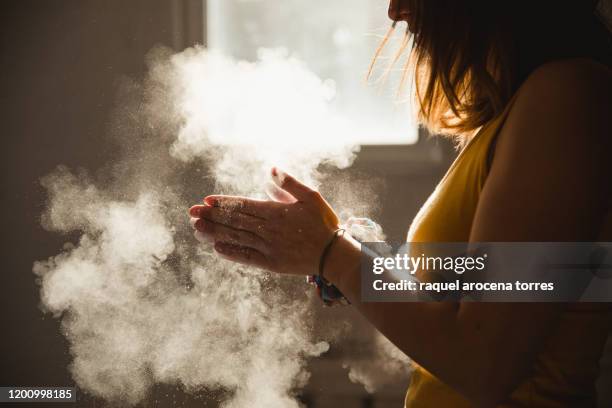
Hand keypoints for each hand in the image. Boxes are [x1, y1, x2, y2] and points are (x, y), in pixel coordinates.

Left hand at [188, 168, 339, 275]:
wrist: (334, 255)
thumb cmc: (324, 223)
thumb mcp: (311, 196)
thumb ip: (290, 183)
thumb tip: (271, 169)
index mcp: (277, 212)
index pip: (244, 206)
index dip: (223, 203)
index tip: (206, 200)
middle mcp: (269, 230)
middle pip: (235, 221)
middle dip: (212, 216)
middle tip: (191, 212)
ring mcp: (269, 248)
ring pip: (237, 238)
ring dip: (215, 233)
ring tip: (196, 228)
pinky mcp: (271, 263)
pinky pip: (247, 257)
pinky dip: (231, 252)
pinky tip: (217, 248)